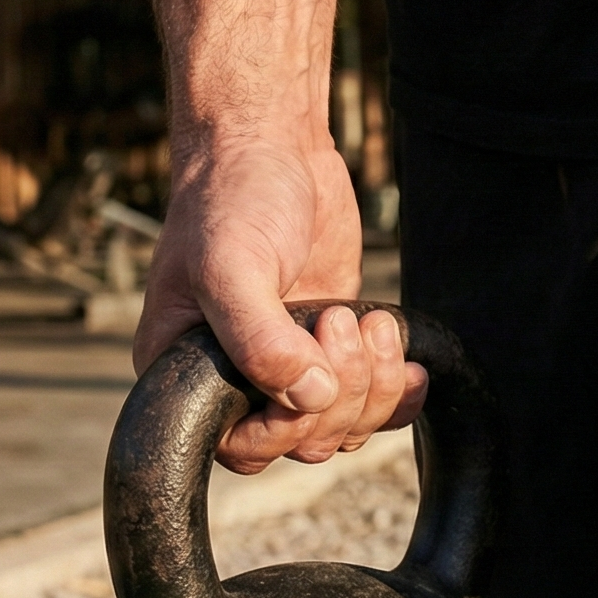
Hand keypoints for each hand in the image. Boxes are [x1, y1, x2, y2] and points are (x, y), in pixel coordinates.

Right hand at [134, 135, 424, 471]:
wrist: (273, 149)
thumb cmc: (229, 201)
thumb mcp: (231, 266)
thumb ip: (260, 338)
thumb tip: (309, 398)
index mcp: (186, 373)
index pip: (242, 447)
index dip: (288, 426)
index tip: (310, 361)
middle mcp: (236, 381)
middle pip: (304, 442)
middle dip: (340, 391)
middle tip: (340, 318)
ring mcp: (289, 369)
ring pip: (343, 429)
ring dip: (373, 387)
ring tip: (370, 321)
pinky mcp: (333, 351)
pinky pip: (373, 406)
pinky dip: (399, 394)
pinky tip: (411, 364)